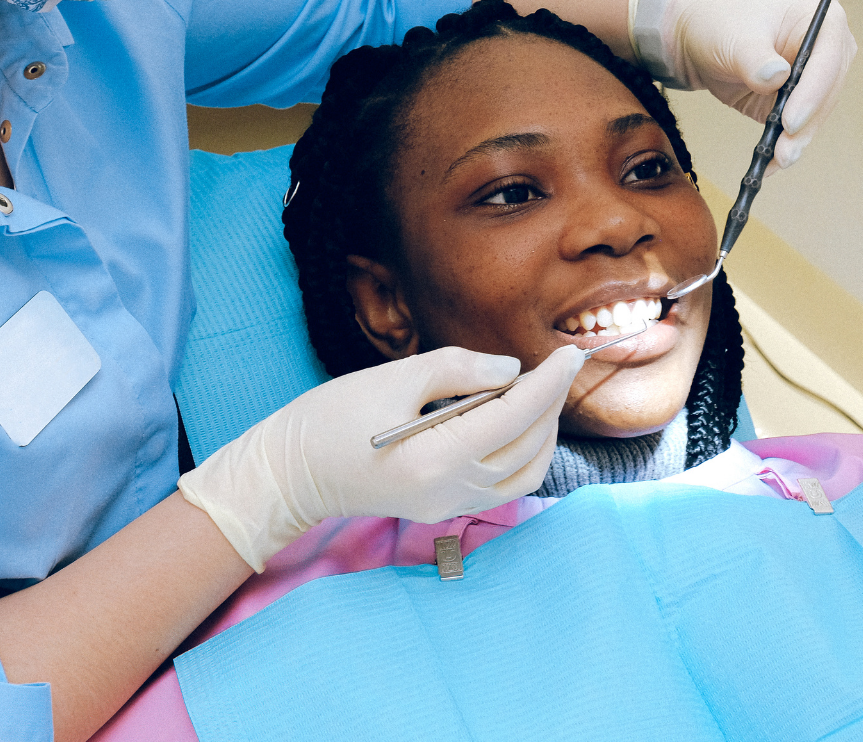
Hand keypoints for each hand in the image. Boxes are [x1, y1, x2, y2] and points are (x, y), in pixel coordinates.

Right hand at [178, 345, 580, 569]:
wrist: (292, 473)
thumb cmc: (332, 418)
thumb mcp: (394, 378)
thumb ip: (459, 370)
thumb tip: (511, 370)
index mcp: (439, 457)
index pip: (518, 416)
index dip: (551, 382)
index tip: (571, 353)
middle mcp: (452, 490)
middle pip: (530, 445)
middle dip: (550, 403)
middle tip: (552, 367)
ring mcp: (449, 506)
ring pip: (527, 474)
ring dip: (542, 433)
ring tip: (533, 395)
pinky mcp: (444, 510)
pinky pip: (505, 487)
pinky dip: (522, 455)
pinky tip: (512, 426)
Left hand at [653, 0, 856, 170]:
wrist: (699, 37)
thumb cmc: (721, 24)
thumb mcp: (734, 37)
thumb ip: (755, 58)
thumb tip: (776, 77)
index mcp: (821, 21)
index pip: (827, 60)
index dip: (812, 92)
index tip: (791, 119)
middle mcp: (827, 50)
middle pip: (826, 93)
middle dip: (806, 125)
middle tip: (785, 150)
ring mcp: (814, 79)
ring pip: (815, 116)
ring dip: (797, 141)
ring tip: (777, 160)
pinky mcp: (798, 102)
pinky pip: (797, 129)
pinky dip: (784, 146)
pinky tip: (770, 163)